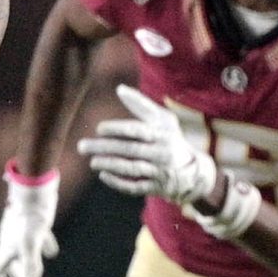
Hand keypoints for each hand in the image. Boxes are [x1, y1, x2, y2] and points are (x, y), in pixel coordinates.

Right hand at [0, 167, 58, 276]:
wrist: (34, 190)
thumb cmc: (30, 220)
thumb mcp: (30, 248)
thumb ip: (29, 271)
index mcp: (6, 249)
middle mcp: (10, 241)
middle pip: (8, 264)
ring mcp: (21, 231)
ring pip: (21, 252)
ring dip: (26, 264)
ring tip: (32, 272)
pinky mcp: (33, 223)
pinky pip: (37, 238)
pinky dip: (43, 246)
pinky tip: (51, 251)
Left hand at [76, 84, 217, 202]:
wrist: (195, 170)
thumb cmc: (170, 138)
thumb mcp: (163, 119)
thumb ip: (141, 105)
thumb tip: (119, 89)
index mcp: (162, 133)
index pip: (138, 130)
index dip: (118, 129)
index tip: (99, 128)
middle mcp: (162, 153)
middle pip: (130, 150)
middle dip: (105, 148)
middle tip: (82, 146)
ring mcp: (159, 172)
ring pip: (132, 169)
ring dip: (110, 165)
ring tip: (92, 161)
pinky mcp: (156, 187)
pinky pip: (135, 187)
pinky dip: (118, 182)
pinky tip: (103, 175)